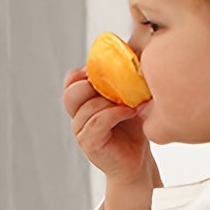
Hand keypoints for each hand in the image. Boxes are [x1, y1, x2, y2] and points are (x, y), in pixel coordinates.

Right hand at [62, 65, 152, 184]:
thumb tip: (135, 47)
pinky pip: (97, 121)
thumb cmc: (134, 129)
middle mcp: (78, 117)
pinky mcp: (90, 144)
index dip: (84, 72)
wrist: (138, 161)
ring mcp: (81, 132)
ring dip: (112, 101)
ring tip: (132, 102)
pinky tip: (131, 112)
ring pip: (87, 106)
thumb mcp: (130, 97)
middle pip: (72, 92)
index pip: (71, 81)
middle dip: (95, 85)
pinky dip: (115, 113)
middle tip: (119, 86)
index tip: (106, 68)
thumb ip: (124, 79)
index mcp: (84, 103)